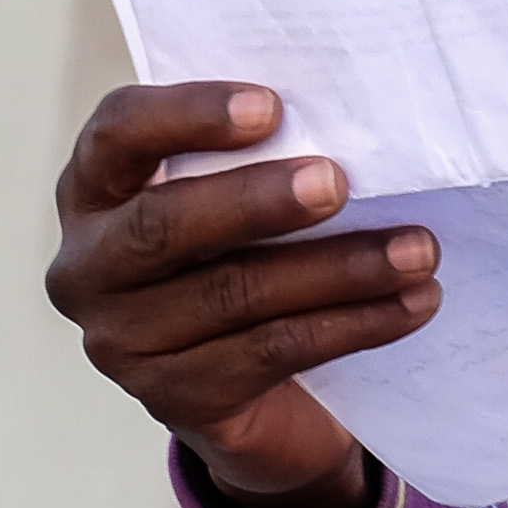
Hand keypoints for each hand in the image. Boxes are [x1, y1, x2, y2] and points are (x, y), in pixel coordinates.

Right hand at [47, 83, 438, 507]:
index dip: (187, 116)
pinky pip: (273, 352)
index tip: (270, 107)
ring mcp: (123, 343)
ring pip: (234, 294)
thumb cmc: (248, 253)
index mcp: (95, 189)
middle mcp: (89, 267)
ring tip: (418, 250)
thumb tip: (353, 116)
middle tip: (339, 182)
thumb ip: (260, 155)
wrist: (257, 394)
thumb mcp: (234, 199)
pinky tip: (413, 303)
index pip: (118, 134)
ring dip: (339, 268)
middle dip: (258, 200)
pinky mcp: (175, 400)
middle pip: (165, 225)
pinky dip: (353, 323)